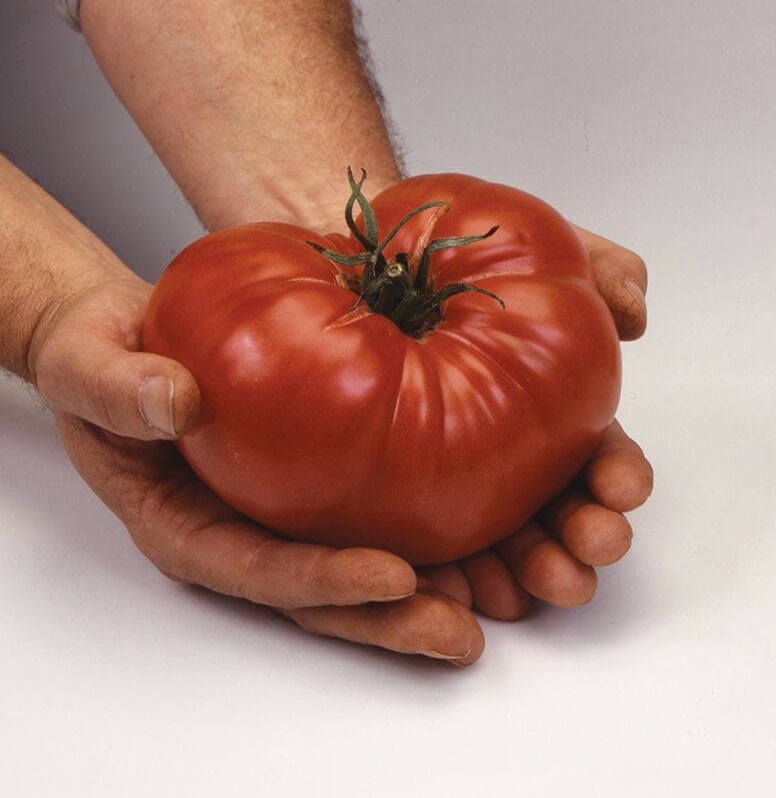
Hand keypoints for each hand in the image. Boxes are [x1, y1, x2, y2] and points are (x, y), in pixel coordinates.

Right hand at [32, 276, 484, 663]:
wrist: (128, 341)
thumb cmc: (102, 361)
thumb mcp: (89, 366)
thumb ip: (118, 390)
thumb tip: (176, 401)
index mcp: (184, 526)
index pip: (255, 569)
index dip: (322, 581)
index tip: (393, 576)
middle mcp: (240, 531)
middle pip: (317, 593)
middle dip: (388, 619)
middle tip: (460, 632)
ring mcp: (279, 511)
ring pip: (352, 563)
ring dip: (421, 590)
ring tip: (490, 600)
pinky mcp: (310, 479)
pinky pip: (366, 507)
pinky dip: (420, 525)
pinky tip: (476, 528)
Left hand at [419, 228, 653, 619]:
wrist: (349, 253)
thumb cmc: (444, 249)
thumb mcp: (530, 243)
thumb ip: (598, 267)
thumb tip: (635, 314)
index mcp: (544, 411)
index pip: (592, 455)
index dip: (615, 477)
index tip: (625, 490)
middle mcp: (501, 453)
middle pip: (551, 513)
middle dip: (580, 539)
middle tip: (592, 551)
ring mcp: (446, 481)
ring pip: (495, 545)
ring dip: (525, 573)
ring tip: (535, 590)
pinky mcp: (387, 499)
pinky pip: (419, 551)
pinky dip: (442, 578)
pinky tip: (449, 593)